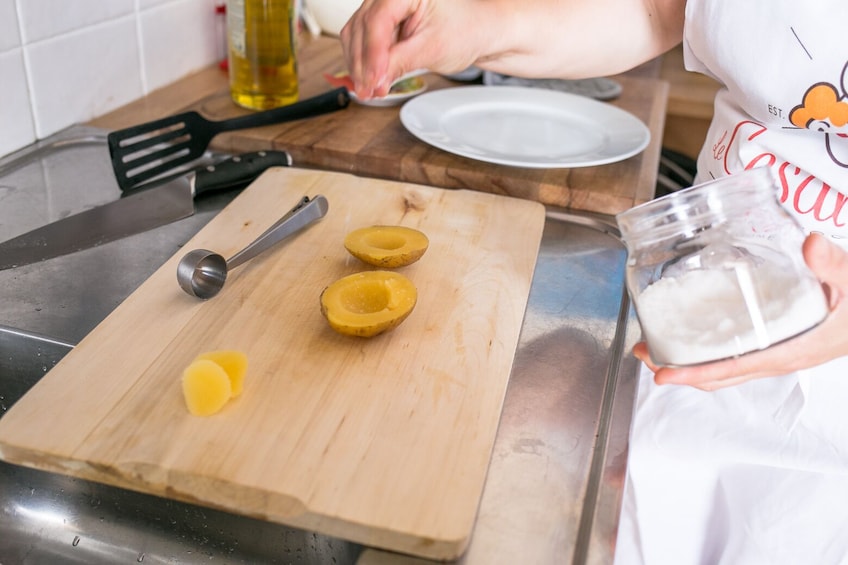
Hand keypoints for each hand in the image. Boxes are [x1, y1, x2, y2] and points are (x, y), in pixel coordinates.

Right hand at [340, 0, 481, 98]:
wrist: (475, 32)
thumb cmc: (464, 30)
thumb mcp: (433, 49)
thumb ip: (402, 62)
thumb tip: (376, 80)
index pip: (379, 20)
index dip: (372, 53)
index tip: (373, 79)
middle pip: (361, 27)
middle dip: (363, 63)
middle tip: (368, 91)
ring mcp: (382, 7)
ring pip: (356, 36)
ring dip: (359, 66)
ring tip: (368, 90)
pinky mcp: (381, 24)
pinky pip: (362, 42)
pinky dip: (364, 63)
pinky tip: (369, 81)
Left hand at [635, 233, 847, 389]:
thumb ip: (831, 263)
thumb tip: (811, 244)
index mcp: (790, 351)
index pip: (732, 368)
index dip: (695, 374)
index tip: (663, 374)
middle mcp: (777, 359)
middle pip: (718, 375)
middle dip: (678, 369)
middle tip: (644, 353)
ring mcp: (774, 356)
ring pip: (723, 368)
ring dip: (687, 361)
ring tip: (655, 344)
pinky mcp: (773, 347)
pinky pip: (733, 357)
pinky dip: (706, 353)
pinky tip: (690, 333)